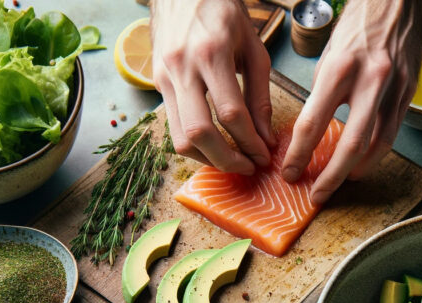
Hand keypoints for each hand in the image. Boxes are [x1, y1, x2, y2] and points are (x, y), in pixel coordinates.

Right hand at [151, 0, 273, 174]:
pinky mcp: (157, 84)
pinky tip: (213, 145)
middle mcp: (183, 67)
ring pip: (179, 137)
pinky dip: (194, 143)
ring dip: (206, 158)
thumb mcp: (253, 49)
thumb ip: (260, 96)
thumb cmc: (223, 14)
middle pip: (199, 133)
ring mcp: (164, 77)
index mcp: (212, 54)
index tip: (263, 155)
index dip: (250, 142)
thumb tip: (264, 138)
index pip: (231, 114)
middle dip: (226, 160)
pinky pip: (173, 126)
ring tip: (230, 160)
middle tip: (247, 167)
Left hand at [282, 0, 421, 202]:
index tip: (289, 172)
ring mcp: (395, 88)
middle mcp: (370, 80)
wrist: (397, 1)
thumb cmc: (357, 25)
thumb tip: (313, 129)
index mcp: (339, 69)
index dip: (299, 154)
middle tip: (316, 194)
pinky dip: (376, 153)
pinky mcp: (410, 92)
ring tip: (340, 182)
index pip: (313, 123)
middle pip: (351, 144)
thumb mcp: (328, 55)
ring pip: (378, 144)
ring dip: (357, 170)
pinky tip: (362, 162)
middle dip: (331, 176)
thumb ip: (322, 93)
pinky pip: (392, 131)